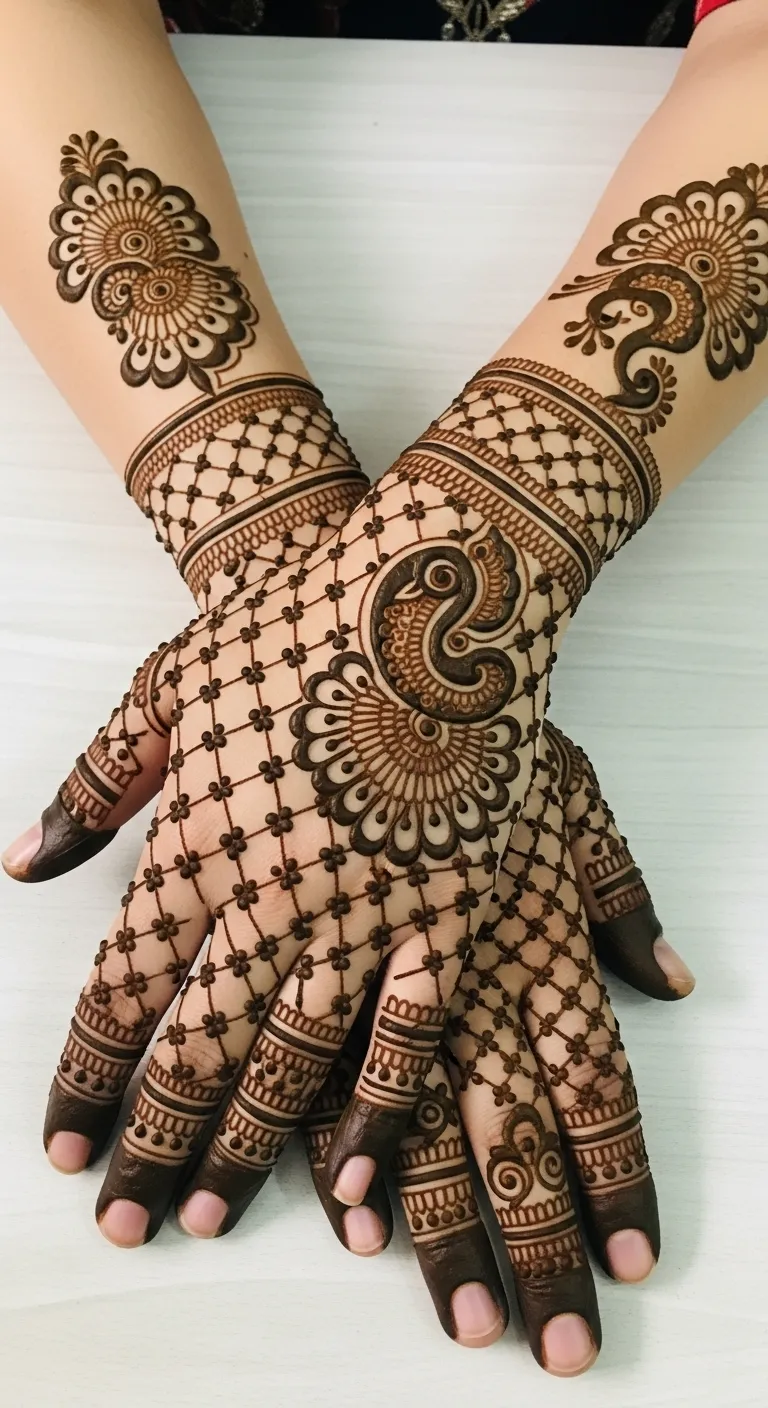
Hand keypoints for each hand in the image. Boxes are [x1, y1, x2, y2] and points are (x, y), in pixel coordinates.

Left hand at [9, 358, 662, 1267]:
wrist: (432, 588)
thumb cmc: (294, 620)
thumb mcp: (167, 684)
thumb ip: (93, 784)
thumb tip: (22, 863)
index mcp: (196, 839)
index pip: (121, 990)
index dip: (85, 1076)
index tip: (62, 1146)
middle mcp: (273, 894)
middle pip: (198, 1047)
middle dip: (151, 1138)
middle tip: (125, 1215)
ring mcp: (366, 911)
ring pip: (292, 1061)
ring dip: (243, 1144)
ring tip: (204, 1209)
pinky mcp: (448, 912)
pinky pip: (406, 1036)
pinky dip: (371, 1112)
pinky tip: (344, 1176)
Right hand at [291, 721, 692, 1370]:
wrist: (364, 616)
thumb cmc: (470, 710)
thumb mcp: (572, 791)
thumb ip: (615, 891)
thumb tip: (670, 982)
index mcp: (535, 932)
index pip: (592, 1084)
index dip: (613, 1180)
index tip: (631, 1269)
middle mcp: (465, 965)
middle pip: (512, 1137)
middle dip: (534, 1249)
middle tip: (554, 1355)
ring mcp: (375, 955)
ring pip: (410, 1129)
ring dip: (438, 1234)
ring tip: (464, 1326)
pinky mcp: (294, 934)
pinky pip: (312, 1062)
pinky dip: (336, 1148)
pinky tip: (349, 1221)